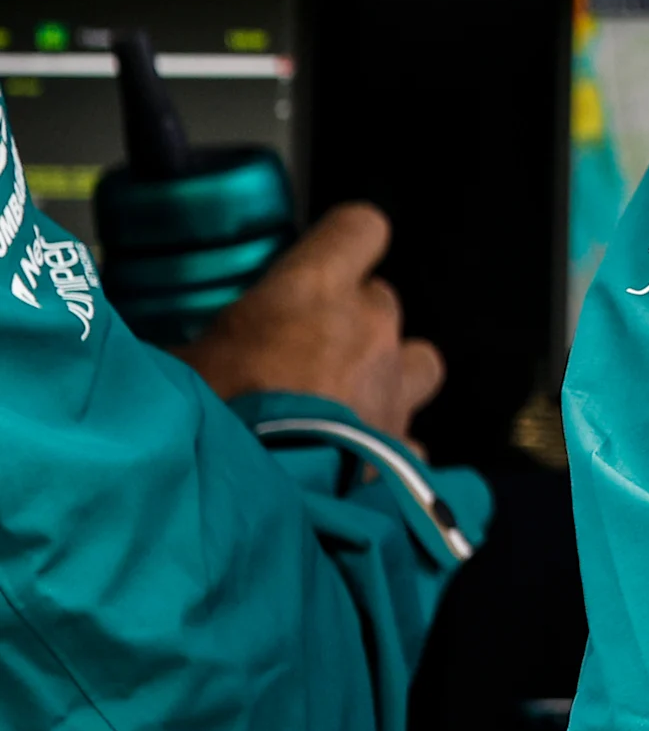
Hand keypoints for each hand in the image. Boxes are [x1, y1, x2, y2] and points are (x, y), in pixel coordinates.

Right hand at [172, 202, 444, 443]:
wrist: (250, 503)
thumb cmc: (208, 421)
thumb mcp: (174, 368)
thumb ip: (185, 345)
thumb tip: (150, 349)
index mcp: (314, 290)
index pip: (360, 228)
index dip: (345, 242)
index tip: (320, 263)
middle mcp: (370, 328)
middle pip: (380, 299)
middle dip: (348, 320)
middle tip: (298, 354)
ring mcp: (396, 388)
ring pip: (416, 360)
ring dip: (387, 373)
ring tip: (342, 402)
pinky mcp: (405, 446)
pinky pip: (410, 434)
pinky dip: (388, 444)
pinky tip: (352, 461)